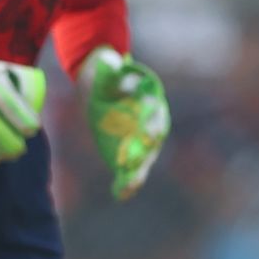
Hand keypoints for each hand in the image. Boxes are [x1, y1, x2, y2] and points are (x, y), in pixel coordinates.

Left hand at [80, 46, 170, 200]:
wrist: (102, 89)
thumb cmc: (108, 76)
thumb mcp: (107, 69)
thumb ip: (110, 68)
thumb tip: (110, 63)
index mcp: (151, 99)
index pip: (155, 113)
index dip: (152, 125)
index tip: (146, 136)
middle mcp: (150, 121)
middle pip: (151, 140)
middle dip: (144, 152)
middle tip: (133, 162)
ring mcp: (140, 139)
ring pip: (144, 158)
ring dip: (137, 173)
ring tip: (129, 186)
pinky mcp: (128, 151)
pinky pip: (130, 170)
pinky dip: (126, 183)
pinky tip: (120, 194)